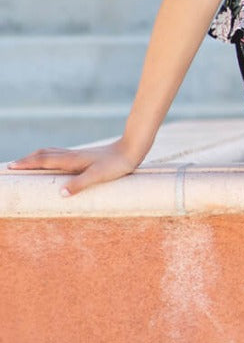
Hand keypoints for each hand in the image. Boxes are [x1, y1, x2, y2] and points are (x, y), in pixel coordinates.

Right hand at [7, 139, 144, 197]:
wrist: (133, 149)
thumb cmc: (117, 164)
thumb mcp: (99, 176)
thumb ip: (80, 184)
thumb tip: (60, 193)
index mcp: (72, 160)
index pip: (43, 161)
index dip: (27, 164)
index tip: (11, 167)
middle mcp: (72, 155)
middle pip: (44, 154)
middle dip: (27, 160)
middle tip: (12, 166)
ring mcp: (79, 154)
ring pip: (53, 152)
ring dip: (37, 156)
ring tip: (28, 162)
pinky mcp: (86, 155)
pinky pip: (62, 154)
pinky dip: (50, 156)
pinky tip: (56, 161)